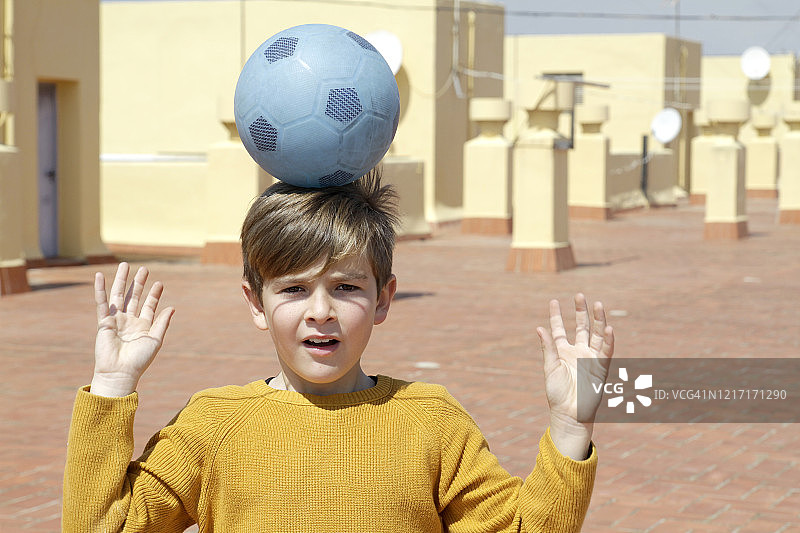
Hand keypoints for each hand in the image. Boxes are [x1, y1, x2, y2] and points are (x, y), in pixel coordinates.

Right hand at [91, 263, 174, 396]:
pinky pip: (102, 303)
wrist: (121, 372)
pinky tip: (99, 277)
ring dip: (122, 281)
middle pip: (134, 297)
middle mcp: (130, 321)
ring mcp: (116, 320)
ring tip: (125, 265)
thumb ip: (162, 323)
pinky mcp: (104, 322)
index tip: (159, 283)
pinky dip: (100, 289)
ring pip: (119, 296)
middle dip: (139, 283)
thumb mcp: (155, 339)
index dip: (154, 294)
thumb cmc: (139, 360)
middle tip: (144, 269)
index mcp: (143, 326)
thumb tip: (172, 307)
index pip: (149, 305)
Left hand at [537, 293, 613, 459]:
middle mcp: (578, 351)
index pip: (560, 329)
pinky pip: (606, 351)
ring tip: (598, 304)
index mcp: (563, 352)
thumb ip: (548, 347)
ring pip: (596, 334)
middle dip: (580, 311)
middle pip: (581, 327)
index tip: (554, 300)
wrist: (569, 414)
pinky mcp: (601, 367)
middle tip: (579, 295)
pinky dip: (609, 340)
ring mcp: (590, 358)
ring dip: (598, 320)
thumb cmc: (557, 393)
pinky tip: (609, 327)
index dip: (557, 315)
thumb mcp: (550, 367)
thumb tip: (539, 328)